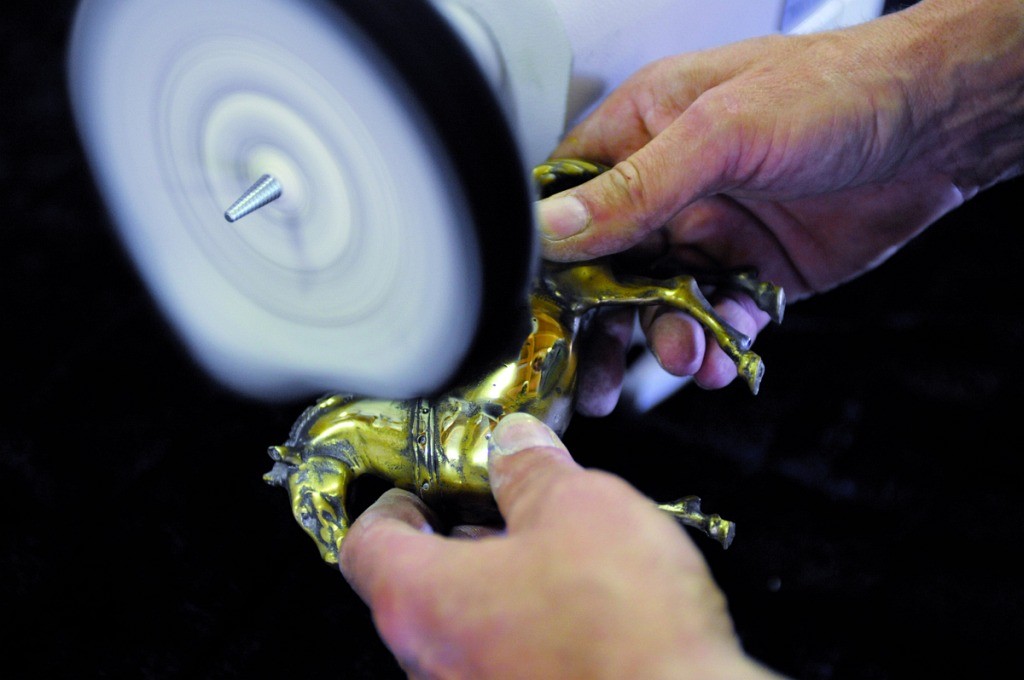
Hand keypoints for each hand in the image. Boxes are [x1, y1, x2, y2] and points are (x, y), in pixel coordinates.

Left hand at [339, 412, 783, 679]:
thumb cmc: (622, 627)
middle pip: (416, 587)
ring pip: (464, 628)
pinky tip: (580, 605)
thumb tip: (516, 446)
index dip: (392, 505)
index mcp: (423, 600)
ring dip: (498, 585)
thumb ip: (530, 469)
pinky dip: (527, 628)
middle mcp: (434, 662)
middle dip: (459, 538)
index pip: (366, 544)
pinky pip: (504, 662)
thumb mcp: (576, 505)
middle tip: (501, 508)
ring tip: (553, 553)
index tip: (422, 490)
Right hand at [545, 0, 1023, 412]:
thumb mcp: (723, 131)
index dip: (550, 252)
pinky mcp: (753, 271)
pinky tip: (721, 355)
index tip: (542, 304)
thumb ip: (635, 186)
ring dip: (664, 338)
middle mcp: (671, 184)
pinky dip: (715, 344)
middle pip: (607, 266)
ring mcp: (712, 231)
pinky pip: (717, 318)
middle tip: (590, 376)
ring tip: (682, 357)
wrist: (939, 125)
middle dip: (600, 324)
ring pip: (660, 302)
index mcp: (644, 128)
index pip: (569, 196)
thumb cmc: (835, 90)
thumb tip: (552, 227)